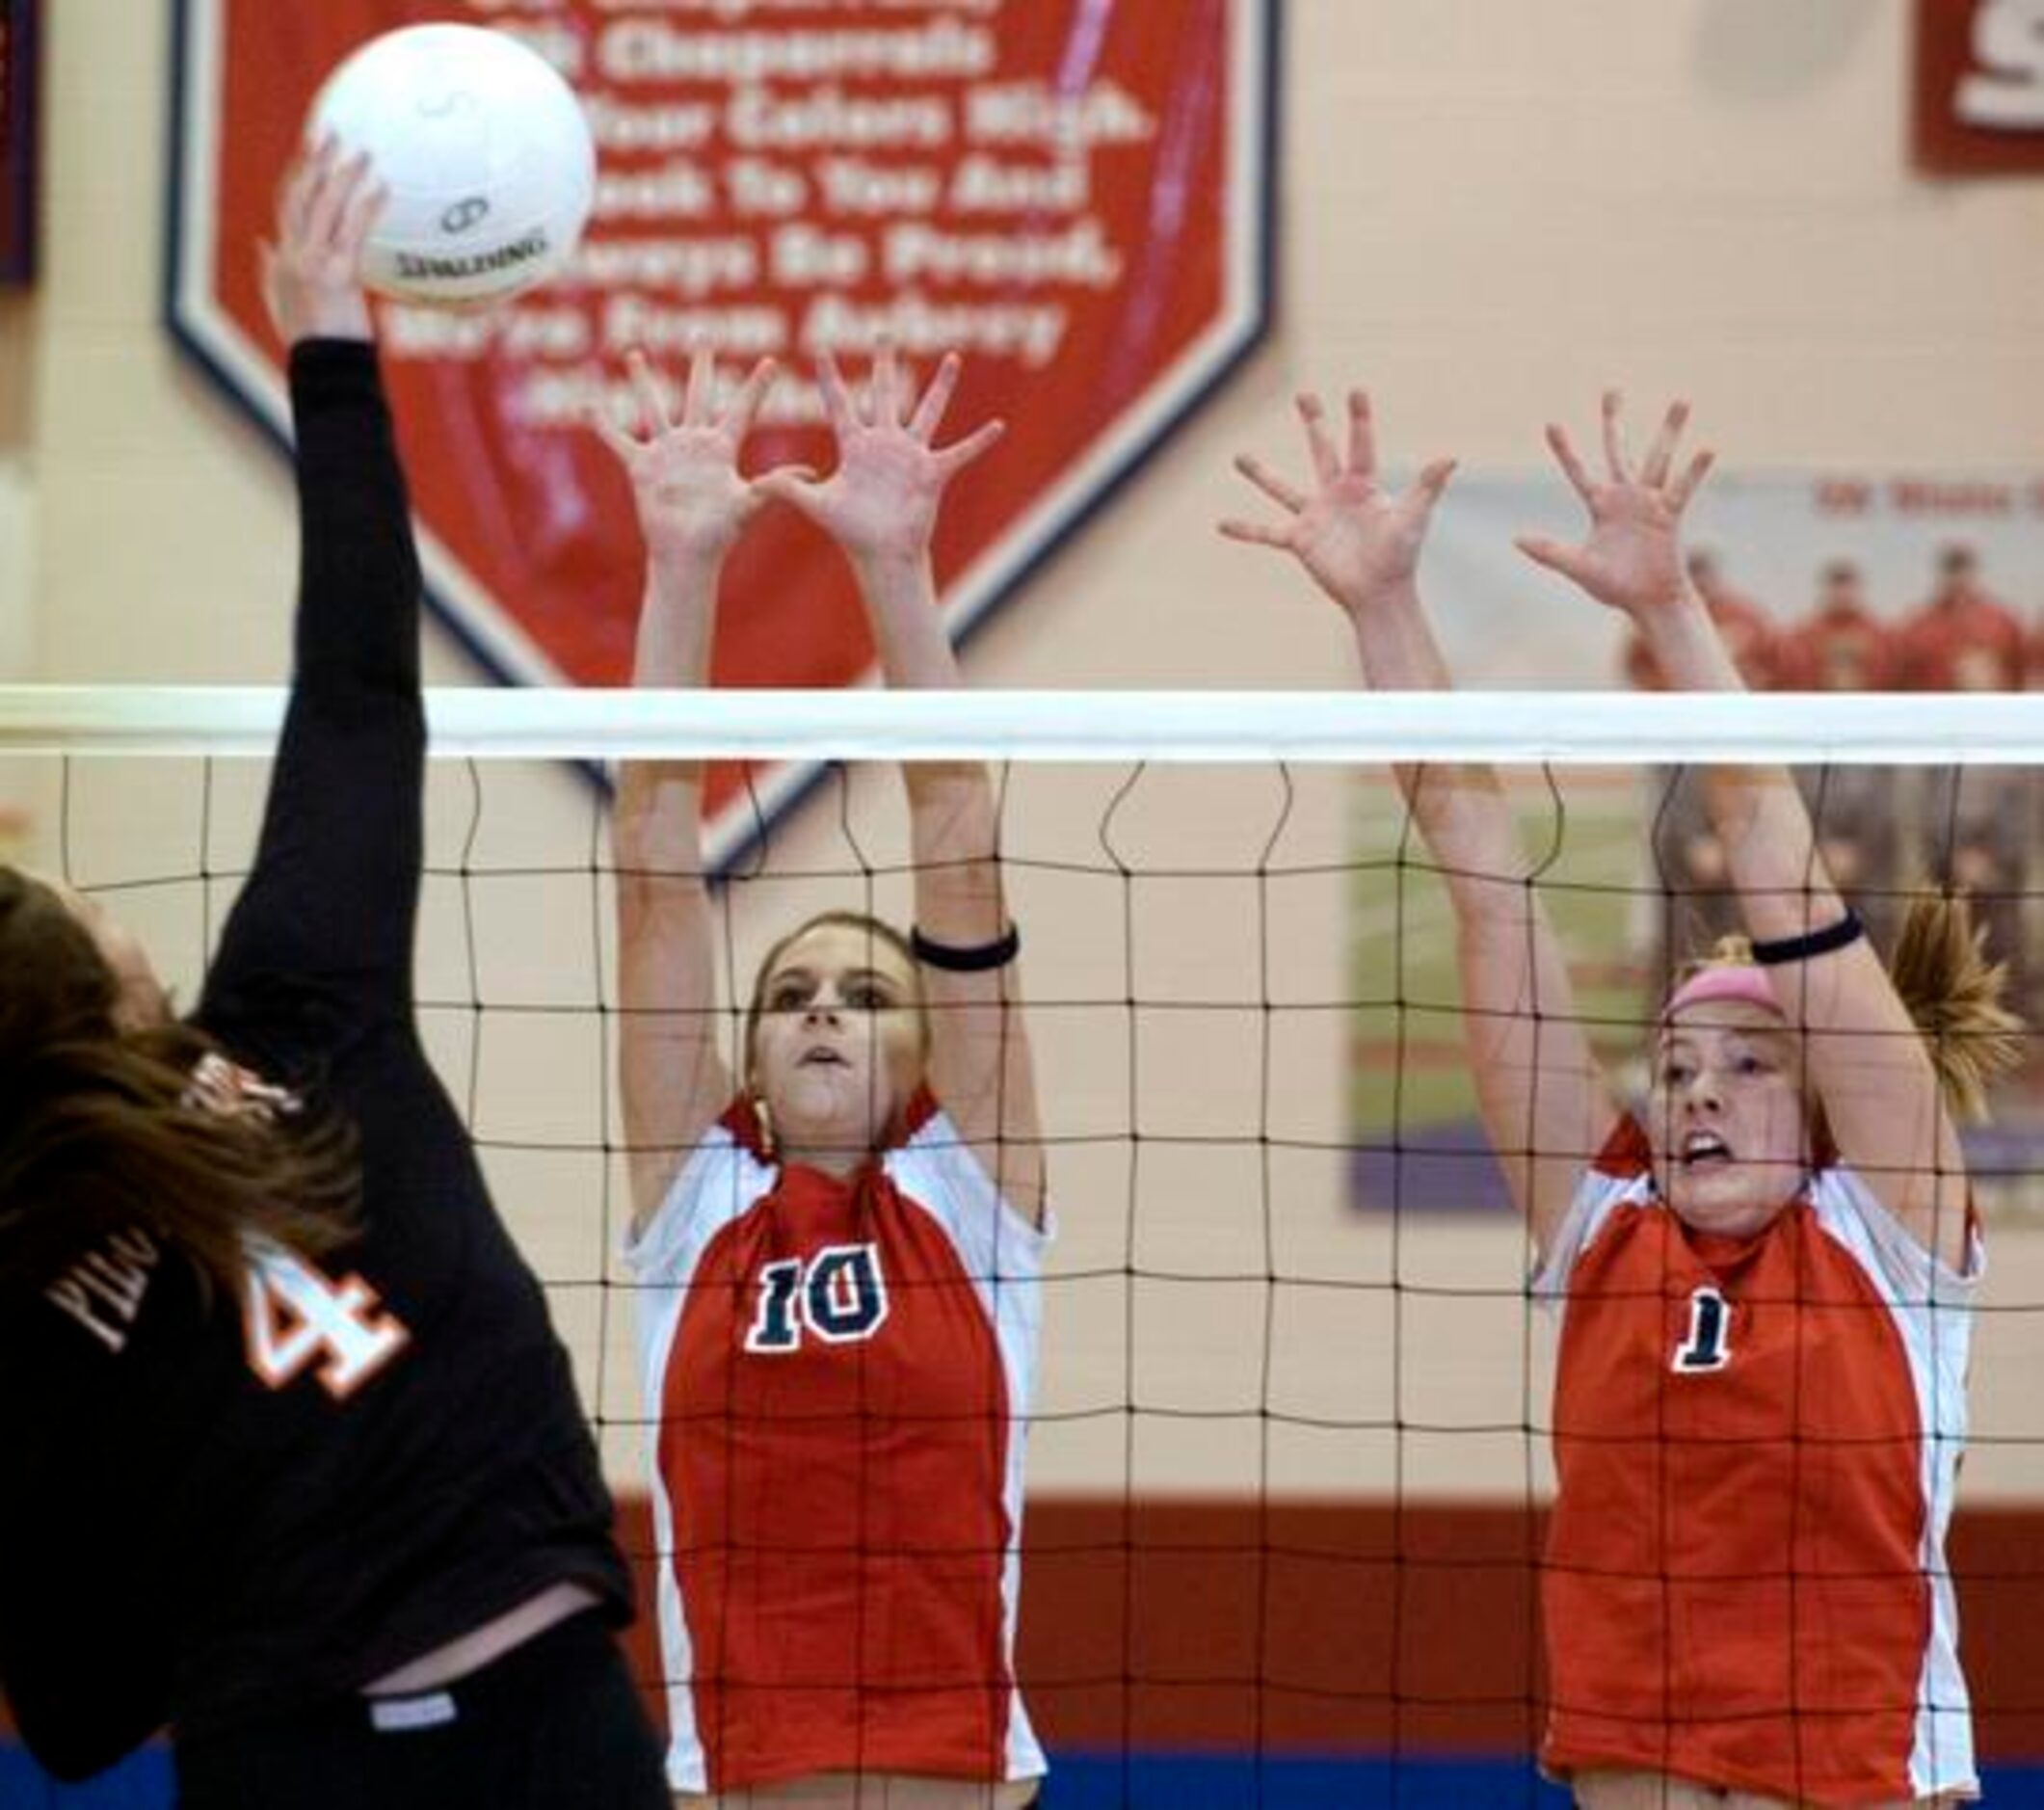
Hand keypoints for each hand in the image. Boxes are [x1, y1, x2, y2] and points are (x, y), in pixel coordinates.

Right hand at [261, 137, 382, 346]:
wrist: (324, 371)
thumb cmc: (313, 345)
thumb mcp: (283, 305)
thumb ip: (270, 272)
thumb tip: (261, 243)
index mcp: (282, 259)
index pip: (285, 205)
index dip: (297, 175)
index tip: (310, 152)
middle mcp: (294, 255)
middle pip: (301, 195)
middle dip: (315, 161)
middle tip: (331, 133)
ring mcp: (315, 262)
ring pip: (325, 206)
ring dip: (345, 175)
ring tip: (365, 155)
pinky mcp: (340, 273)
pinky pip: (354, 230)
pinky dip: (368, 206)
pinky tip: (383, 189)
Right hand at [593, 342, 775, 563]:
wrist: (686, 554)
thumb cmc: (720, 534)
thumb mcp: (749, 504)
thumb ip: (775, 484)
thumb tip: (810, 473)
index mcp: (722, 448)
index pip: (744, 408)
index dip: (758, 386)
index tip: (774, 361)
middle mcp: (695, 443)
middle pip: (699, 393)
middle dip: (701, 364)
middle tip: (705, 333)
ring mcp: (668, 452)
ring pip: (653, 406)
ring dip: (643, 381)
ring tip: (634, 354)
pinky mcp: (642, 466)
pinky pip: (618, 441)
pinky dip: (603, 425)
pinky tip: (588, 404)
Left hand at [753, 343, 1002, 569]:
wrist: (882, 554)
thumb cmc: (851, 533)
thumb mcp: (817, 506)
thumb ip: (788, 489)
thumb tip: (757, 482)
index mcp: (854, 446)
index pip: (839, 402)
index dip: (828, 376)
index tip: (818, 347)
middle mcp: (883, 443)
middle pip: (885, 393)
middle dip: (884, 363)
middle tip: (884, 334)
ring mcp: (910, 455)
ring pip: (928, 411)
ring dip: (942, 386)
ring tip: (953, 358)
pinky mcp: (932, 472)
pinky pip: (960, 453)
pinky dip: (979, 441)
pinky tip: (998, 426)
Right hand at [1219, 390, 1454, 614]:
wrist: (1379, 593)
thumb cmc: (1400, 556)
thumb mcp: (1414, 517)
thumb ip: (1427, 486)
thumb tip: (1450, 458)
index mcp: (1364, 485)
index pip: (1360, 444)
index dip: (1359, 418)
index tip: (1356, 390)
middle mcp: (1337, 495)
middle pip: (1322, 449)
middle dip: (1313, 422)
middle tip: (1303, 395)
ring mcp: (1315, 516)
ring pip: (1283, 488)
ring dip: (1261, 473)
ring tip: (1239, 457)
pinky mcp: (1300, 541)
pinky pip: (1267, 533)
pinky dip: (1245, 530)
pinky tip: (1221, 524)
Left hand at [1517, 392, 1713, 621]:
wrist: (1647, 602)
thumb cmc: (1614, 585)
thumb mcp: (1578, 567)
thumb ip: (1550, 553)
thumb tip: (1516, 540)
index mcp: (1601, 506)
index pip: (1579, 472)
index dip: (1565, 450)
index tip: (1551, 424)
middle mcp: (1626, 497)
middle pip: (1617, 450)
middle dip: (1613, 421)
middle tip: (1611, 389)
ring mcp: (1650, 503)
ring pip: (1658, 459)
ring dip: (1670, 430)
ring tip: (1682, 399)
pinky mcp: (1671, 516)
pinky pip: (1683, 489)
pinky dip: (1694, 470)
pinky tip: (1707, 448)